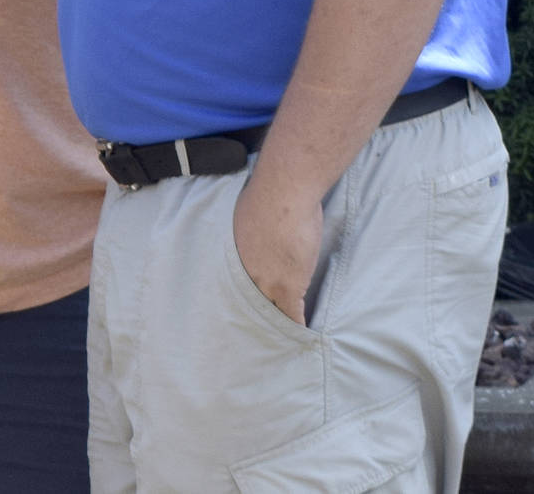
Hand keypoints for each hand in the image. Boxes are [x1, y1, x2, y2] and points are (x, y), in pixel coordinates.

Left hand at [231, 175, 322, 326]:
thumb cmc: (267, 195)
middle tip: (251, 338)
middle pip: (247, 304)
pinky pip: (293, 315)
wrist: (284, 190)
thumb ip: (251, 233)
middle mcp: (244, 273)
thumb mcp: (247, 217)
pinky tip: (299, 338)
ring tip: (278, 343)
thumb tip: (258, 233)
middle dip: (252, 319)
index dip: (241, 300)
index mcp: (233, 257)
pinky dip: (297, 328)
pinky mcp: (289, 286)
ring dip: (275, 325)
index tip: (240, 311)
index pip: (235, 287)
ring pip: (269, 312)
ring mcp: (266, 281)